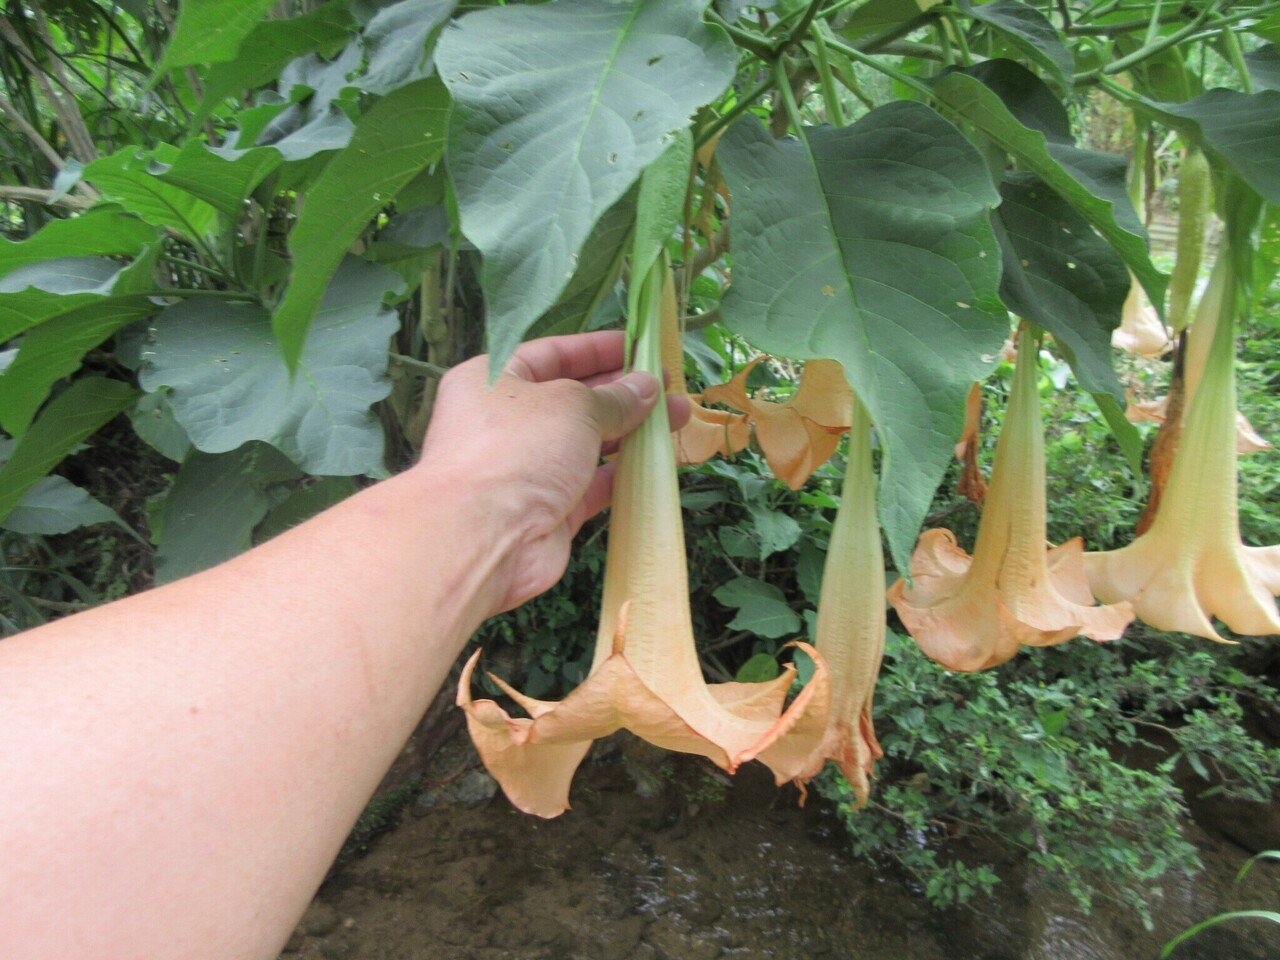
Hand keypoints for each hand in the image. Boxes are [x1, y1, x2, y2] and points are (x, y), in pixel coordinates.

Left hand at [419, 331, 689, 613]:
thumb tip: (647, 386)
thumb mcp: (572, 405)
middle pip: (572, 399)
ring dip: (632, 431)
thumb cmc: (517, 449)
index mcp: (492, 381)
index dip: (597, 349)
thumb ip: (614, 397)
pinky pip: (592, 484)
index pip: (551, 354)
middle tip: (668, 384)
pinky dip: (623, 472)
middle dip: (622, 391)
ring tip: (679, 417)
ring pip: (587, 442)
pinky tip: (659, 460)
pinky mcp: (547, 510)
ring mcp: (526, 469)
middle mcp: (505, 423)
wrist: (485, 538)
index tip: (640, 347)